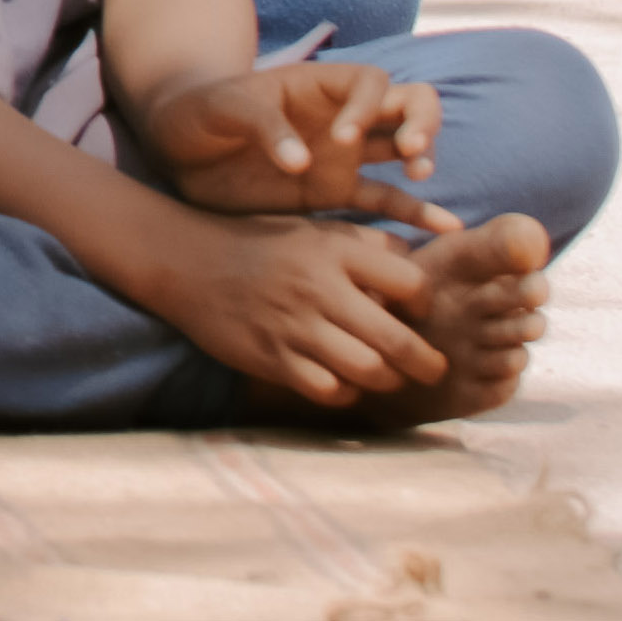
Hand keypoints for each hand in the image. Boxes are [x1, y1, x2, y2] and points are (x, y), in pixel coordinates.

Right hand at [124, 208, 451, 410]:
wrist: (187, 260)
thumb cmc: (261, 242)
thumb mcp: (314, 228)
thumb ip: (366, 242)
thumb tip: (416, 264)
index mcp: (336, 251)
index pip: (411, 282)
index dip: (425, 302)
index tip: (418, 311)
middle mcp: (320, 289)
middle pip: (397, 340)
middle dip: (427, 363)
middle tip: (434, 369)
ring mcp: (294, 327)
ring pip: (368, 371)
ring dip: (388, 380)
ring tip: (390, 378)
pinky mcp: (271, 357)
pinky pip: (328, 389)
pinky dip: (345, 392)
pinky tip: (344, 383)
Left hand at [143, 63, 454, 225]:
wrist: (177, 151)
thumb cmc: (198, 113)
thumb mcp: (222, 108)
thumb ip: (262, 125)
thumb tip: (301, 162)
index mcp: (319, 85)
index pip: (372, 82)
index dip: (370, 106)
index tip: (344, 137)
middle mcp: (343, 116)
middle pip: (409, 106)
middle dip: (421, 125)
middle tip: (409, 154)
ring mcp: (345, 155)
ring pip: (405, 151)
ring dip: (422, 160)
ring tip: (420, 179)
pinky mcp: (336, 192)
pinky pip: (385, 200)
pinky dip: (415, 213)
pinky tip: (443, 230)